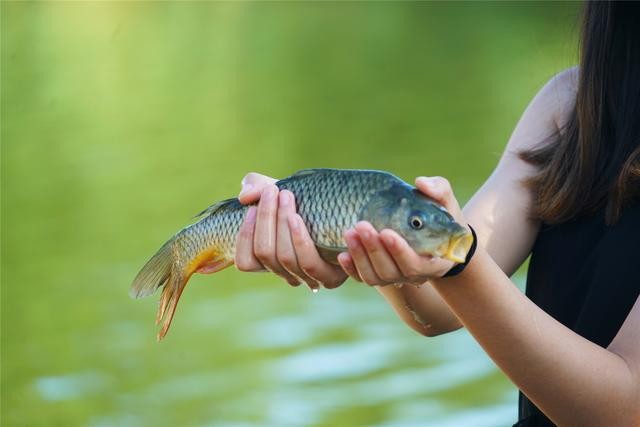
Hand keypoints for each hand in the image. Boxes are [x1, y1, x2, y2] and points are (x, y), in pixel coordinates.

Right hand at [235, 173, 347, 289]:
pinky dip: (300, 240)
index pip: (245, 262)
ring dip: (283, 225)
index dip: (245, 236)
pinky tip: (299, 218)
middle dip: (267, 219)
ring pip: (286, 258)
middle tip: (274, 191)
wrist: (342, 207)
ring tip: (287, 197)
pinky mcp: (330, 277)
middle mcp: (285, 273)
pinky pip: (309, 264)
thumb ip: (256, 187)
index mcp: (269, 260)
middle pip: (266, 254)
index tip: (251, 208)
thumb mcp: (276, 189)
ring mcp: (306, 278)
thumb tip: (244, 197)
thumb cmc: (304, 199)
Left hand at [337, 176, 466, 285]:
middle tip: (362, 225)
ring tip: (349, 233)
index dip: (399, 252)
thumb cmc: (440, 218)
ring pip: (374, 278)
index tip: (386, 232)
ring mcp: (395, 277)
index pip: (415, 265)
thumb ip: (439, 190)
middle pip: (390, 271)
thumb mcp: (446, 203)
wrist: (434, 237)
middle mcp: (414, 275)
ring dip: (360, 257)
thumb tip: (421, 183)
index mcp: (434, 261)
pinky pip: (363, 278)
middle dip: (374, 250)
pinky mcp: (379, 276)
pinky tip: (342, 254)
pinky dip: (351, 269)